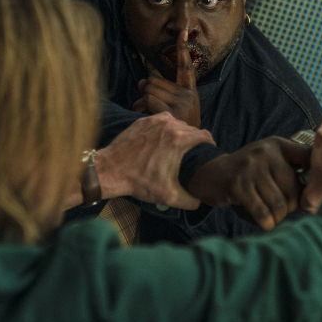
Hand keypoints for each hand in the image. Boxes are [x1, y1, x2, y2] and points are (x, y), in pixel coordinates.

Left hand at [95, 112, 214, 209]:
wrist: (111, 170)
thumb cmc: (139, 182)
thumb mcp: (169, 196)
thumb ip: (190, 200)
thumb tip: (201, 201)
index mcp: (179, 140)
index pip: (205, 135)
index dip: (210, 143)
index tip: (209, 151)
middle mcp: (170, 125)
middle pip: (191, 129)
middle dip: (194, 140)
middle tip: (192, 153)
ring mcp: (155, 121)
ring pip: (177, 123)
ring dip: (180, 133)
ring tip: (177, 147)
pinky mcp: (143, 120)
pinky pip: (162, 121)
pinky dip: (165, 129)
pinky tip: (161, 141)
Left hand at [132, 29, 200, 127]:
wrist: (190, 154)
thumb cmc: (176, 129)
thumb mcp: (173, 108)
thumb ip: (159, 91)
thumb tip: (142, 81)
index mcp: (190, 92)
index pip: (186, 66)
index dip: (183, 48)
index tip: (182, 31)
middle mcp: (188, 96)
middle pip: (155, 80)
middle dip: (146, 90)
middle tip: (146, 104)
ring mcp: (181, 105)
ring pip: (149, 89)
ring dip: (140, 100)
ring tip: (144, 112)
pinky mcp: (172, 113)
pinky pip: (147, 100)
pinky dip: (139, 107)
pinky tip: (141, 115)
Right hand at [187, 137, 311, 229]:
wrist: (211, 174)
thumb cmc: (248, 172)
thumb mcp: (269, 159)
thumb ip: (293, 166)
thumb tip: (319, 189)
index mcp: (277, 144)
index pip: (307, 158)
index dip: (314, 179)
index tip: (313, 194)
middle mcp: (265, 152)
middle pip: (293, 189)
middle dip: (292, 207)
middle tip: (285, 212)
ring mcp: (250, 168)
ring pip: (279, 203)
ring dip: (279, 217)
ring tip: (274, 218)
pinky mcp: (238, 185)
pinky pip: (262, 212)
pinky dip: (267, 223)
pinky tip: (266, 223)